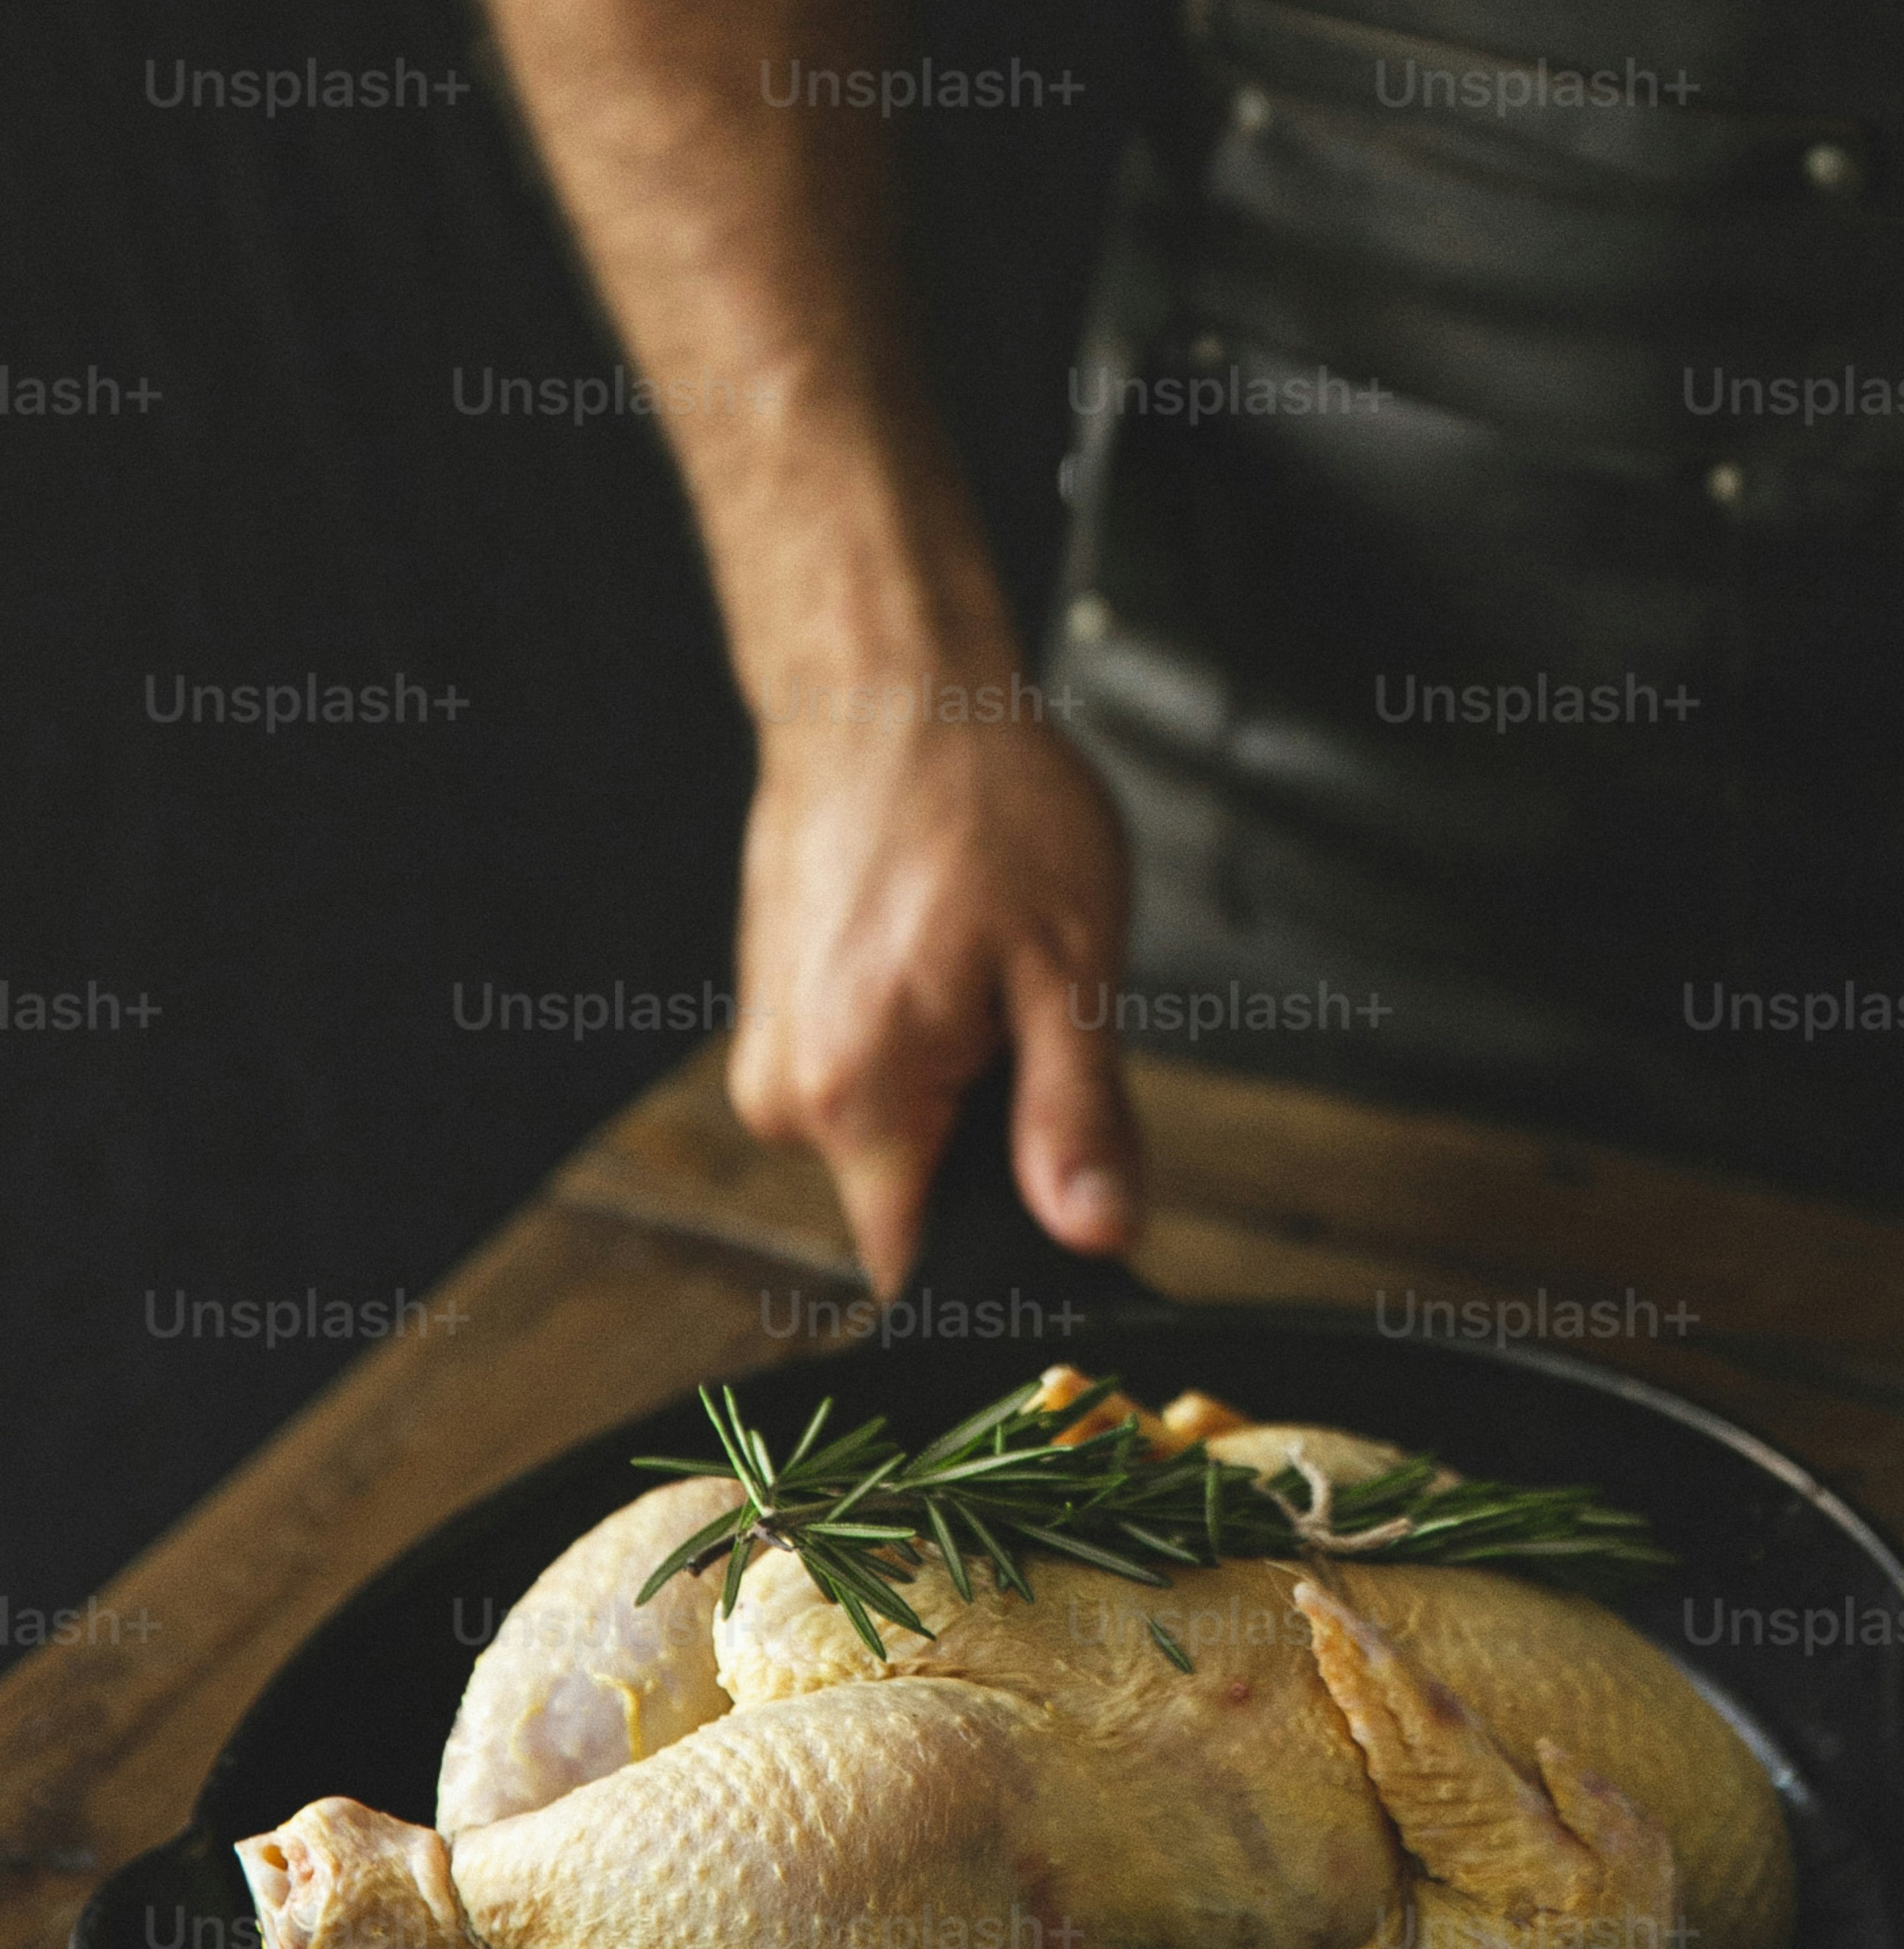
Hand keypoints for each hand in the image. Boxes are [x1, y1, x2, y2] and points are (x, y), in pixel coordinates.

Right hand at [727, 701, 1140, 1291]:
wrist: (885, 686)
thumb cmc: (981, 798)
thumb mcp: (1070, 966)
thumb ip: (1076, 1118)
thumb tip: (1092, 1232)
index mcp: (854, 1093)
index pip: (919, 1263)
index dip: (1004, 1247)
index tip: (1053, 1183)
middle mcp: (784, 1091)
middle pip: (913, 1193)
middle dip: (991, 1142)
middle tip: (1032, 1023)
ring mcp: (765, 1049)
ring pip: (891, 1131)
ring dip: (955, 1081)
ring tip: (983, 967)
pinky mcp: (769, 1011)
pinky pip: (860, 1073)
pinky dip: (916, 1037)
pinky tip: (942, 953)